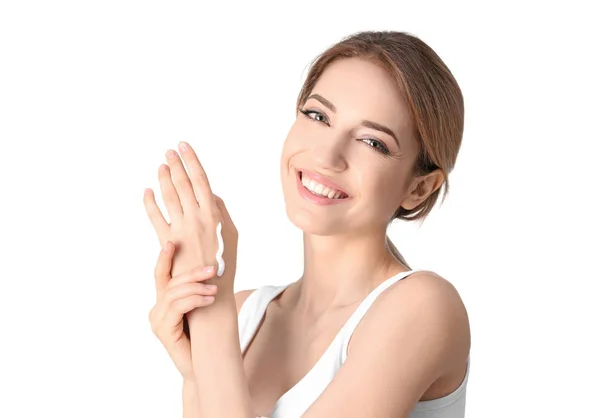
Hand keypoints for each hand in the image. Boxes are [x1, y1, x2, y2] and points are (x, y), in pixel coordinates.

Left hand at [143, 142, 237, 288]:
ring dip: (164, 179)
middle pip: (183, 184)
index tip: (184, 146)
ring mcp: (180, 229)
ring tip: (161, 166)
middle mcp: (196, 218)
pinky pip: (155, 218)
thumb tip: (211, 193)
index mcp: (214, 214)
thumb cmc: (225, 262)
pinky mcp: (167, 242)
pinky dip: (150, 203)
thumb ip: (222, 211)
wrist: (210, 291)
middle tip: (169, 151)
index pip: (200, 180)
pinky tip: (147, 192)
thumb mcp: (231, 234)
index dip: (191, 161)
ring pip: (169, 197)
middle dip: (176, 164)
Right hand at [148, 240, 218, 380]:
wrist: (204, 367)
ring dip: (196, 288)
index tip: (172, 242)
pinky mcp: (164, 331)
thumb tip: (211, 267)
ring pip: (174, 293)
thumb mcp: (201, 308)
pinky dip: (194, 300)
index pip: (161, 275)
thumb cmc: (205, 337)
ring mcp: (158, 322)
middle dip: (191, 272)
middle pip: (170, 282)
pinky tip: (209, 299)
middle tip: (212, 268)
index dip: (164, 258)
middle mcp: (156, 311)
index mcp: (163, 303)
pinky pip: (177, 308)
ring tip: (214, 289)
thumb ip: (198, 291)